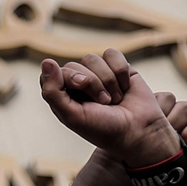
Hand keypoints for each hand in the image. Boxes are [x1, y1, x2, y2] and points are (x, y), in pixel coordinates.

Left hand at [38, 49, 176, 168]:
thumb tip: (47, 62)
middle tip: (104, 103)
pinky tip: (125, 87)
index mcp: (63, 96)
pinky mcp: (118, 67)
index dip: (68, 78)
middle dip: (91, 84)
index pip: (52, 73)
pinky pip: (112, 54)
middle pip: (74, 65)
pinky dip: (120, 71)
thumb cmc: (105, 129)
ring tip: (115, 99)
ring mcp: (98, 74)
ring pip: (92, 58)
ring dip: (107, 80)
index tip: (81, 90)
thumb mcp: (72, 116)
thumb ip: (53, 92)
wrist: (140, 131)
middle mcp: (78, 83)